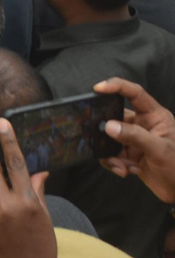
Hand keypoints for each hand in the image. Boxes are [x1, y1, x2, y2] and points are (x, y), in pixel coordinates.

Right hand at [95, 77, 174, 203]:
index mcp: (154, 116)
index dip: (116, 86)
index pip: (134, 93)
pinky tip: (125, 171)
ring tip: (123, 165)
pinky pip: (110, 152)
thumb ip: (134, 136)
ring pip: (109, 137)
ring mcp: (133, 139)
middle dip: (107, 129)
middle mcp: (142, 124)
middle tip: (99, 135)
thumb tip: (108, 126)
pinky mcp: (127, 153)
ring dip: (112, 153)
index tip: (98, 88)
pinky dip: (113, 163)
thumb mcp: (159, 150)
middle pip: (115, 116)